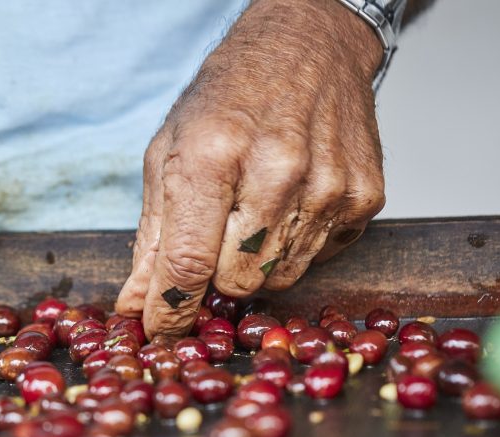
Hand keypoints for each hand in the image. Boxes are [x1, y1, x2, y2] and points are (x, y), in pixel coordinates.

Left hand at [116, 0, 385, 337]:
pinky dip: (297, 244)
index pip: (188, 262)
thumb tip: (135, 306)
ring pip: (279, 279)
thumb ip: (152, 237)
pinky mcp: (364, 196)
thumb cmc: (229, 97)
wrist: (309, 43)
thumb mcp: (169, 152)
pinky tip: (291, 201)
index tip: (158, 330)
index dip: (169, 309)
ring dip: (257, 262)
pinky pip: (319, 258)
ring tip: (254, 211)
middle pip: (236, 282)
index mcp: (212, 154)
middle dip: (216, 277)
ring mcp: (328, 185)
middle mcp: (275, 170)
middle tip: (214, 241)